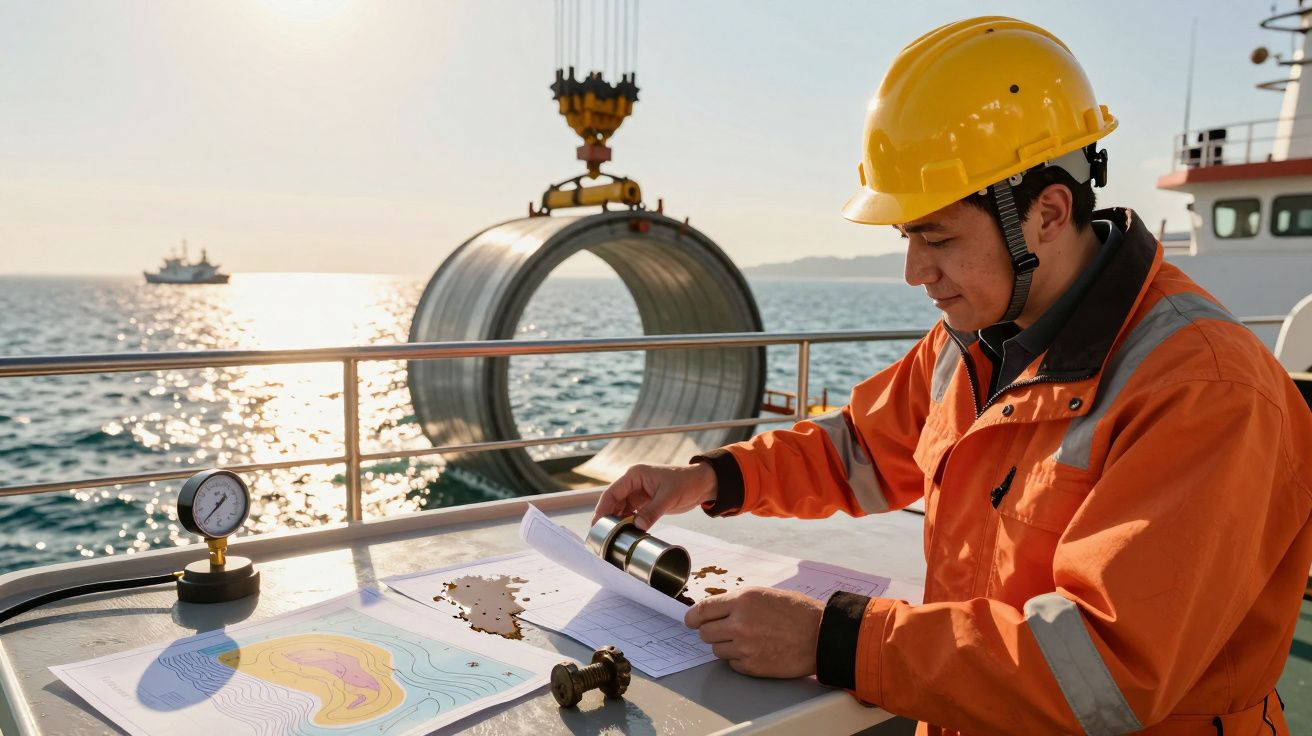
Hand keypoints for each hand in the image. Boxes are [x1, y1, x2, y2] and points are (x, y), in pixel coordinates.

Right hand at [591, 463, 716, 529]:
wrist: (701, 484)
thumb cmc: (686, 483)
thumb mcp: (668, 497)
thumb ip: (652, 512)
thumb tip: (637, 527)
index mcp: (635, 475)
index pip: (612, 492)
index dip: (602, 509)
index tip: (596, 524)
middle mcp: (633, 482)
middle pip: (613, 501)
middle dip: (607, 518)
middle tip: (601, 535)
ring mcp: (638, 492)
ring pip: (621, 509)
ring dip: (617, 522)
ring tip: (612, 537)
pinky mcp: (644, 502)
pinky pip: (630, 513)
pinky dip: (627, 523)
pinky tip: (625, 533)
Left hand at [684, 587, 822, 677]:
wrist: (821, 636)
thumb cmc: (798, 612)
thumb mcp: (765, 594)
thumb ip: (738, 601)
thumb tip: (714, 610)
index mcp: (743, 600)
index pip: (703, 610)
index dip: (692, 617)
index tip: (689, 621)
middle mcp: (740, 623)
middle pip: (704, 632)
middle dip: (710, 631)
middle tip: (723, 630)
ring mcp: (745, 646)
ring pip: (716, 650)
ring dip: (725, 646)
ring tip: (747, 640)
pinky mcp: (752, 666)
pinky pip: (731, 663)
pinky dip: (738, 659)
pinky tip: (755, 651)